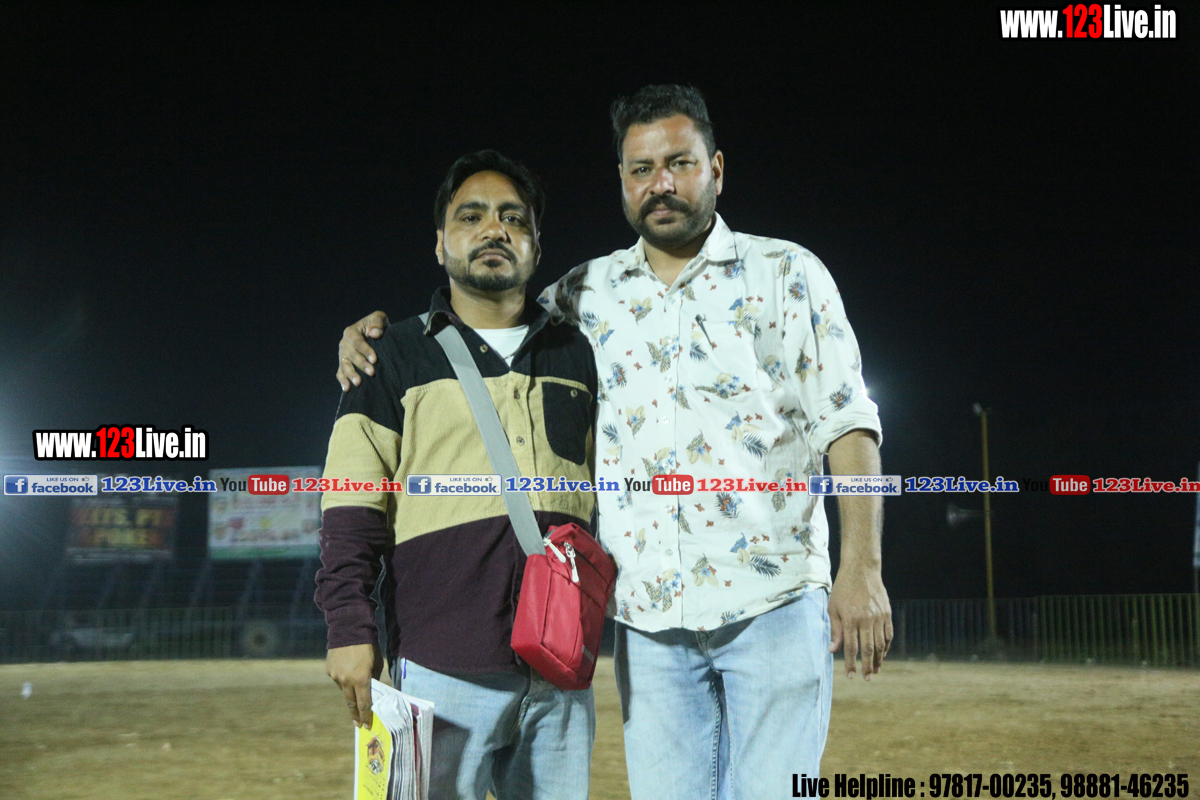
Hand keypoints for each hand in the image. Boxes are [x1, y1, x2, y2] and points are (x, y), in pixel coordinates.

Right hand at [326, 642, 383, 726]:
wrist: (350, 629)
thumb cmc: (369, 646)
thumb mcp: (377, 664)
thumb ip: (373, 679)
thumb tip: (371, 690)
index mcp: (362, 680)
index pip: (364, 704)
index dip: (366, 716)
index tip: (366, 725)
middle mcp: (347, 681)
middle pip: (351, 703)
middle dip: (355, 714)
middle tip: (358, 723)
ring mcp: (336, 676)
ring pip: (344, 689)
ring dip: (350, 689)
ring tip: (355, 678)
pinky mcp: (329, 670)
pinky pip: (337, 679)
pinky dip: (343, 677)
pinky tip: (347, 668)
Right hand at [337, 311, 389, 390]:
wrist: (376, 334)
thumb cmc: (378, 326)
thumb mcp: (379, 318)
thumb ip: (377, 322)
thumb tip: (375, 333)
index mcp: (351, 332)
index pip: (357, 342)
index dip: (365, 350)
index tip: (375, 359)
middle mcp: (344, 343)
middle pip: (351, 355)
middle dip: (361, 364)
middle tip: (372, 373)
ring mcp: (343, 355)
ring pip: (344, 365)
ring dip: (351, 374)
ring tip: (358, 383)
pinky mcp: (343, 364)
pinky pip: (340, 373)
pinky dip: (343, 381)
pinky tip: (347, 389)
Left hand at [828, 564, 891, 679]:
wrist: (861, 570)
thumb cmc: (843, 589)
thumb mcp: (833, 608)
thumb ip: (834, 630)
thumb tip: (833, 650)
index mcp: (851, 619)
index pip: (851, 648)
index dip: (851, 664)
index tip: (850, 676)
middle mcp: (866, 619)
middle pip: (868, 650)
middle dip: (867, 667)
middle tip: (866, 679)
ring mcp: (879, 617)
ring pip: (881, 644)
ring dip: (878, 660)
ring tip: (875, 671)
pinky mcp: (887, 613)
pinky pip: (888, 635)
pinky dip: (886, 647)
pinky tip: (881, 655)